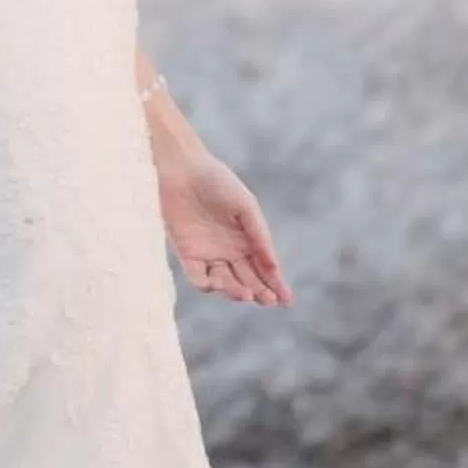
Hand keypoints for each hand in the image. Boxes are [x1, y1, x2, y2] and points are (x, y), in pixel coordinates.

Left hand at [152, 123, 291, 306]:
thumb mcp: (245, 206)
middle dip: (260, 292)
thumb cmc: (216, 181)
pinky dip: (208, 285)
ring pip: (225, 283)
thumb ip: (259, 235)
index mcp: (246, 239)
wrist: (180, 167)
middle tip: (268, 301)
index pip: (264, 268)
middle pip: (247, 280)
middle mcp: (229, 251)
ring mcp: (208, 254)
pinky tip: (218, 285)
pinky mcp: (186, 254)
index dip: (276, 284)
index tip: (287, 300)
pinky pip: (198, 277)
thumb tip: (274, 265)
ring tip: (246, 293)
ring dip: (236, 291)